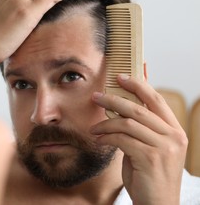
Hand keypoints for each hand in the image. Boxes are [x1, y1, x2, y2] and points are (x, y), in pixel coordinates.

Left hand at [90, 74, 186, 204]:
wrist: (158, 203)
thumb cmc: (149, 174)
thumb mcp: (148, 147)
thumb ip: (141, 128)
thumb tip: (121, 106)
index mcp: (174, 130)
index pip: (156, 99)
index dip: (138, 85)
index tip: (120, 77)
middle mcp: (173, 136)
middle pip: (139, 108)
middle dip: (114, 99)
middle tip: (96, 96)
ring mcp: (164, 147)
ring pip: (128, 123)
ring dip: (106, 123)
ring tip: (94, 128)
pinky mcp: (150, 158)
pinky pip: (121, 139)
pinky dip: (106, 138)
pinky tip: (99, 140)